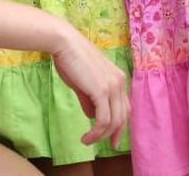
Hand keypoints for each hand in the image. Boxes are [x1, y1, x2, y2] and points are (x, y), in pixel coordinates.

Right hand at [50, 28, 128, 147]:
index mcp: (117, 78)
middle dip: (116, 134)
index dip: (121, 125)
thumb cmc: (70, 59)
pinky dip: (96, 133)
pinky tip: (86, 137)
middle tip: (109, 146)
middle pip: (123, 117)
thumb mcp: (83, 82)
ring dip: (101, 136)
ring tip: (88, 141)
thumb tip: (92, 116)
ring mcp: (112, 87)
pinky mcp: (101, 91)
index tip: (114, 138)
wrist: (64, 43)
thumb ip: (89, 99)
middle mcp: (119, 82)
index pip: (124, 107)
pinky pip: (103, 120)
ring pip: (114, 121)